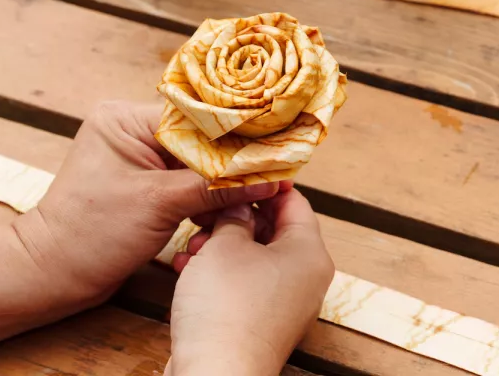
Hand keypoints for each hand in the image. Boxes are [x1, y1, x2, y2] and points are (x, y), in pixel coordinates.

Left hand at [12, 101, 281, 302]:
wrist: (51, 277)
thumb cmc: (91, 235)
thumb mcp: (159, 205)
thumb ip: (216, 186)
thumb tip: (270, 176)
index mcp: (125, 118)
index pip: (195, 118)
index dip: (236, 135)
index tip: (275, 145)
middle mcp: (131, 129)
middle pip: (200, 138)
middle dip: (233, 161)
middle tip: (275, 172)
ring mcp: (138, 157)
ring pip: (197, 161)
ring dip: (222, 182)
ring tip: (259, 192)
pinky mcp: (145, 183)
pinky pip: (187, 181)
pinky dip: (207, 196)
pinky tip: (232, 208)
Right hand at [166, 186, 334, 375]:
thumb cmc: (226, 308)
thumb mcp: (225, 246)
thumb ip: (233, 217)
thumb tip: (238, 206)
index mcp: (310, 252)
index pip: (294, 202)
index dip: (264, 185)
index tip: (236, 175)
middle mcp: (306, 278)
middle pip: (273, 230)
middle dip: (234, 219)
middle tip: (203, 212)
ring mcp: (286, 304)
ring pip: (254, 259)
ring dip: (221, 246)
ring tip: (191, 245)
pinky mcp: (263, 324)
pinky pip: (245, 286)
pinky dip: (220, 274)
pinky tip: (188, 270)